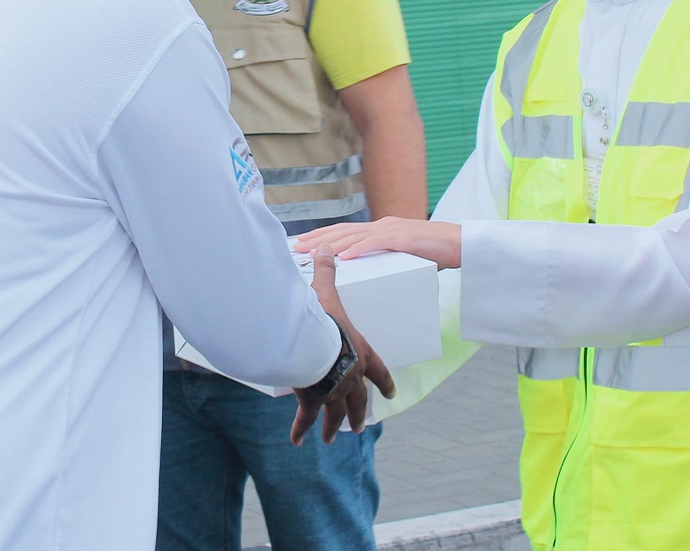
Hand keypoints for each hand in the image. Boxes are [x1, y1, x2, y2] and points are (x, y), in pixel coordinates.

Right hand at [291, 246, 396, 445]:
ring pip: (337, 413)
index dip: (384, 381)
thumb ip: (326, 270)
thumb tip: (325, 247)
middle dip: (358, 411)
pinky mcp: (314, 400)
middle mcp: (351, 375)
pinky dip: (302, 429)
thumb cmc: (322, 318)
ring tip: (333, 438)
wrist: (309, 343)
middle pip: (358, 398)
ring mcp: (334, 391)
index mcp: (359, 351)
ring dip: (335, 426)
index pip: (378, 369)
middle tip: (359, 426)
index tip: (391, 394)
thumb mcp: (325, 292)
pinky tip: (298, 442)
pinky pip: (308, 418)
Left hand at [294, 217, 462, 267]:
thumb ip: (387, 258)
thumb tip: (373, 273)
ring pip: (354, 237)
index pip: (346, 232)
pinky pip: (376, 243)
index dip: (323, 238)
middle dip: (318, 240)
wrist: (461, 243)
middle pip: (343, 231)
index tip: (305, 245)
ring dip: (330, 245)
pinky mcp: (403, 238)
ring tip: (312, 253)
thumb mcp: (404, 254)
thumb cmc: (435, 251)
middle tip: (297, 248)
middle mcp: (383, 225)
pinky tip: (344, 257)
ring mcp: (392, 230)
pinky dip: (358, 249)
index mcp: (381, 229)